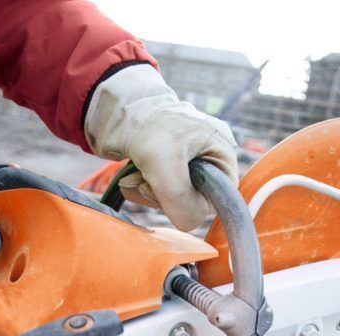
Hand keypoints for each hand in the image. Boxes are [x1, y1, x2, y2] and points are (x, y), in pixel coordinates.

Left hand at [84, 64, 237, 230]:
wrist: (118, 108)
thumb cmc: (147, 128)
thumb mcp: (164, 165)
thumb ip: (181, 201)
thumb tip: (188, 223)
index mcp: (221, 149)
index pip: (220, 196)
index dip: (193, 202)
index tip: (167, 192)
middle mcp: (209, 156)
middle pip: (193, 199)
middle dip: (164, 196)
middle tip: (146, 182)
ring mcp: (188, 160)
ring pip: (173, 198)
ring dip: (150, 193)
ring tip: (136, 176)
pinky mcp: (168, 164)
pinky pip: (159, 190)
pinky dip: (143, 187)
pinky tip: (132, 176)